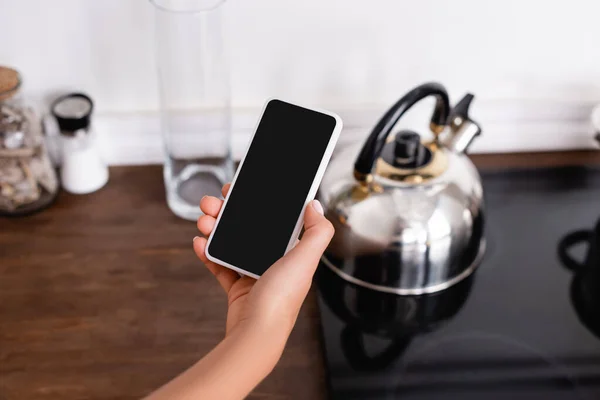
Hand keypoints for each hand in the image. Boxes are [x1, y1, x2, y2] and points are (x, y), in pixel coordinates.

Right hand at [193, 184, 333, 363]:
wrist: (255, 334)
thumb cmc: (281, 301)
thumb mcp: (305, 260)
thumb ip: (317, 231)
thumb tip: (316, 206)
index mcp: (292, 254)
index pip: (274, 219)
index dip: (258, 202)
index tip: (239, 190)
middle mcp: (275, 263)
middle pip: (249, 228)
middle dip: (229, 213)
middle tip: (213, 203)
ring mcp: (255, 275)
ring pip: (232, 243)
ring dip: (215, 229)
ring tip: (204, 221)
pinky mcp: (237, 288)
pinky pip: (220, 265)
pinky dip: (208, 253)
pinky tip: (199, 243)